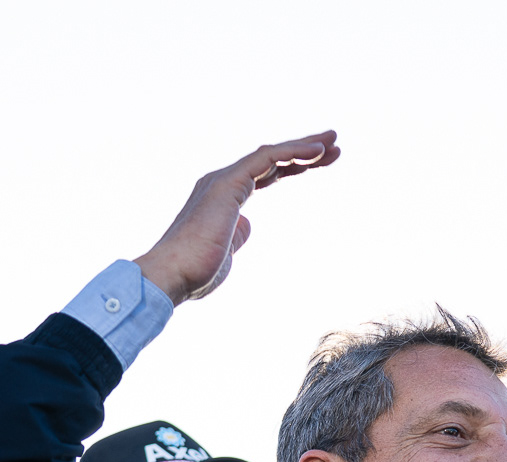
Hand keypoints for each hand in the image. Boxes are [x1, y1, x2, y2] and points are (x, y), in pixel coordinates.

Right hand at [135, 131, 341, 305]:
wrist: (171, 276)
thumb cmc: (195, 271)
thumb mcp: (227, 250)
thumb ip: (237, 233)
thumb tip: (247, 225)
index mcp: (224, 196)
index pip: (266, 173)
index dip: (294, 165)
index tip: (322, 161)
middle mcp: (223, 181)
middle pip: (271, 159)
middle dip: (303, 150)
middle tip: (335, 144)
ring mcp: (224, 180)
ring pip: (270, 154)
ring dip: (304, 146)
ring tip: (333, 141)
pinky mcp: (227, 185)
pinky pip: (265, 159)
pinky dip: (292, 153)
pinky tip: (317, 153)